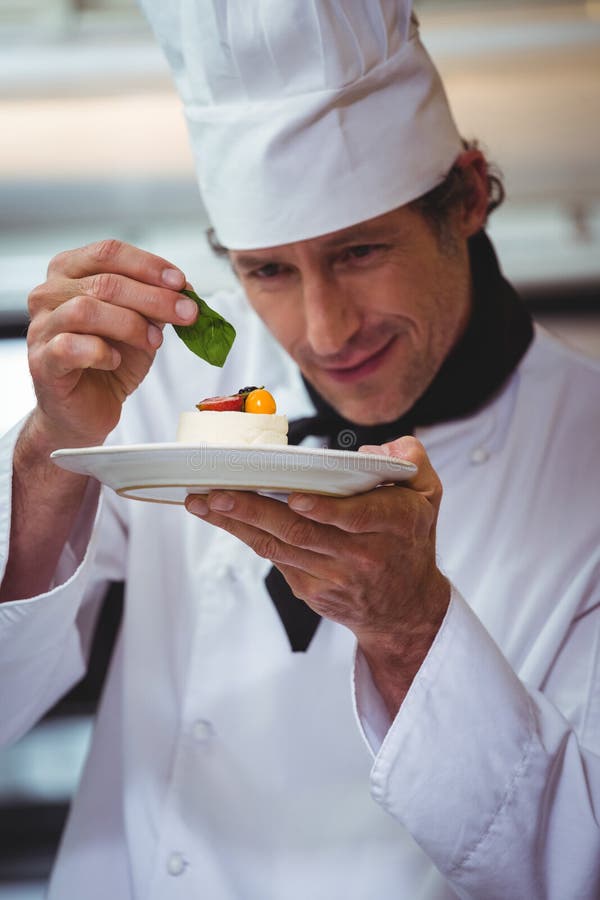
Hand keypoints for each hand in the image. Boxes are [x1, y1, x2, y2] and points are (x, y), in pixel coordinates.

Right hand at [25, 238, 196, 448]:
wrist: (87, 408)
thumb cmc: (108, 361)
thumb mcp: (140, 325)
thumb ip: (156, 303)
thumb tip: (186, 290)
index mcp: (70, 273)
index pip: (109, 253)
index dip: (148, 265)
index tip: (181, 283)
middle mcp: (49, 294)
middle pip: (104, 282)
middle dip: (154, 298)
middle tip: (187, 313)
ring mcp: (42, 328)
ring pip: (86, 310)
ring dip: (131, 325)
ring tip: (154, 342)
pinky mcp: (42, 362)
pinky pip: (71, 347)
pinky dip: (101, 352)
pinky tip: (114, 361)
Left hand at [186, 437, 449, 712]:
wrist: (405, 607)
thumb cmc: (410, 540)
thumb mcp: (427, 494)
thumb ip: (409, 461)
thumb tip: (370, 451)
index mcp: (394, 525)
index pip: (356, 518)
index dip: (324, 510)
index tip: (295, 497)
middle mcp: (362, 555)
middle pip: (302, 532)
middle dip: (255, 511)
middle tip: (218, 493)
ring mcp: (334, 576)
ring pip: (280, 547)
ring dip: (237, 523)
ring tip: (203, 502)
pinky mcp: (312, 590)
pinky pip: (276, 558)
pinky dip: (247, 536)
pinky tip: (223, 517)